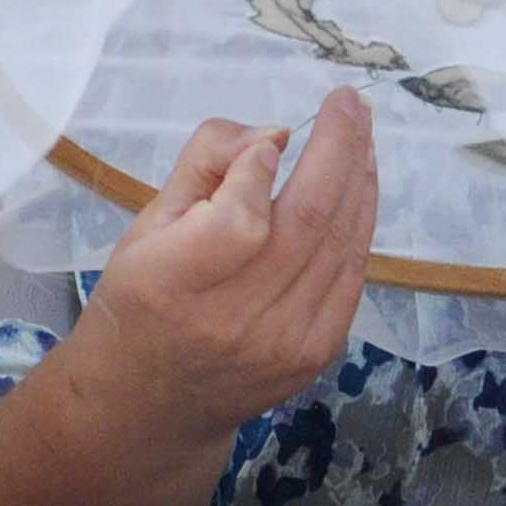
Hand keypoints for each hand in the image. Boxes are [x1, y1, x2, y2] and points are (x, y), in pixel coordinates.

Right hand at [57, 89, 376, 445]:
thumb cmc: (142, 299)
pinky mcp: (315, 354)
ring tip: (363, 132)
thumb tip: (276, 135)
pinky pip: (352, 274)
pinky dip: (361, 223)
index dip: (259, 169)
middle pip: (307, 223)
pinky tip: (361, 185)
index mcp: (173, 284)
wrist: (152, 404)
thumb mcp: (147, 224)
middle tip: (351, 101)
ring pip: (340, 244)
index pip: (238, 220)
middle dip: (338, 148)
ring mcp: (282, 342)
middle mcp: (233, 320)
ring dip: (360, 179)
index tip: (269, 140)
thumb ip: (206, 166)